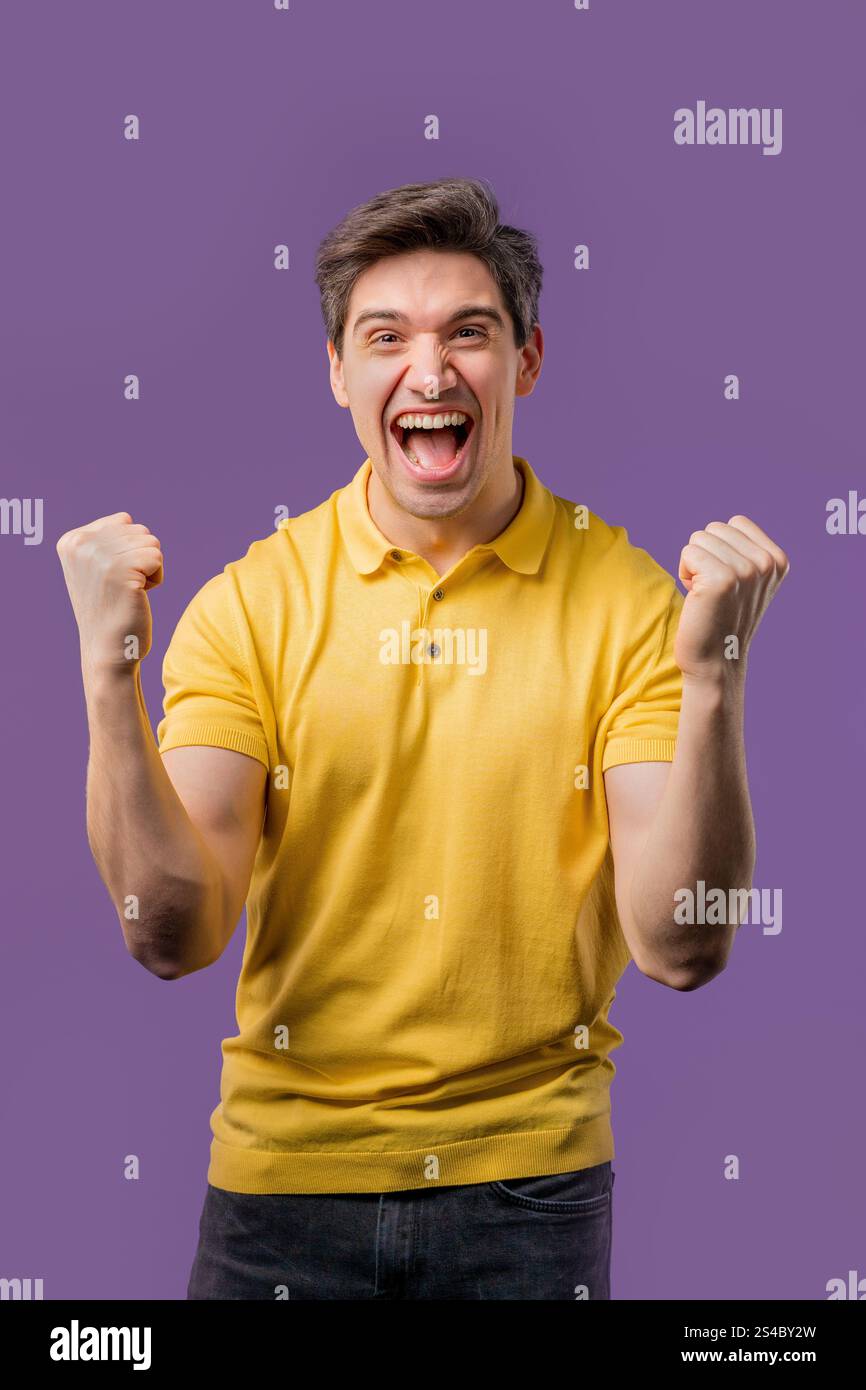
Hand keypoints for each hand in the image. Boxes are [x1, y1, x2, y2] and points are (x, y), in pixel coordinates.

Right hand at [56, 511, 163, 673]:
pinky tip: (138, 596)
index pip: (123, 521)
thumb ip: (105, 538)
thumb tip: (126, 518)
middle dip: (140, 558)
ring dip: (149, 569)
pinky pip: (157, 558)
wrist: (108, 650)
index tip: (110, 577)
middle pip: (140, 530)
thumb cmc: (109, 608)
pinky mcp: (122, 570)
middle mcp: (81, 543)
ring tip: (129, 592)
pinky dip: (156, 579)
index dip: (127, 550)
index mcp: (71, 540)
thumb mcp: (95, 567)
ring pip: (151, 542)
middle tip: (122, 588)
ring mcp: (100, 556)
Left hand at [674, 516, 788, 682]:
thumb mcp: (748, 580)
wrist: (716, 661)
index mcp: (778, 560)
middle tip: (713, 590)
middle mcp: (766, 563)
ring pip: (699, 539)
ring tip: (706, 595)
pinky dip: (684, 573)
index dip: (721, 548)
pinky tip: (697, 597)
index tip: (727, 581)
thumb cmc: (723, 618)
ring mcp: (746, 570)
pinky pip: (688, 552)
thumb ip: (746, 551)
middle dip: (705, 555)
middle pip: (715, 528)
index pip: (735, 523)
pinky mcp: (721, 579)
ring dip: (693, 565)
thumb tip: (727, 526)